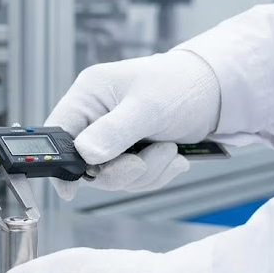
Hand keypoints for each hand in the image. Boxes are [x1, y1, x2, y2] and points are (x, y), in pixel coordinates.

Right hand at [46, 50, 220, 199]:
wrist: (215, 92)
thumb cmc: (180, 84)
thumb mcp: (147, 106)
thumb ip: (113, 131)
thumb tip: (85, 154)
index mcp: (88, 97)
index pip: (57, 135)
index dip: (60, 163)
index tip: (71, 189)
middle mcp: (94, 119)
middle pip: (86, 165)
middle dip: (120, 171)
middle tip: (143, 162)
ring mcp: (112, 139)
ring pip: (112, 177)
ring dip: (146, 172)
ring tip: (168, 149)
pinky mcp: (130, 153)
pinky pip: (133, 180)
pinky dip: (156, 174)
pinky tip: (172, 155)